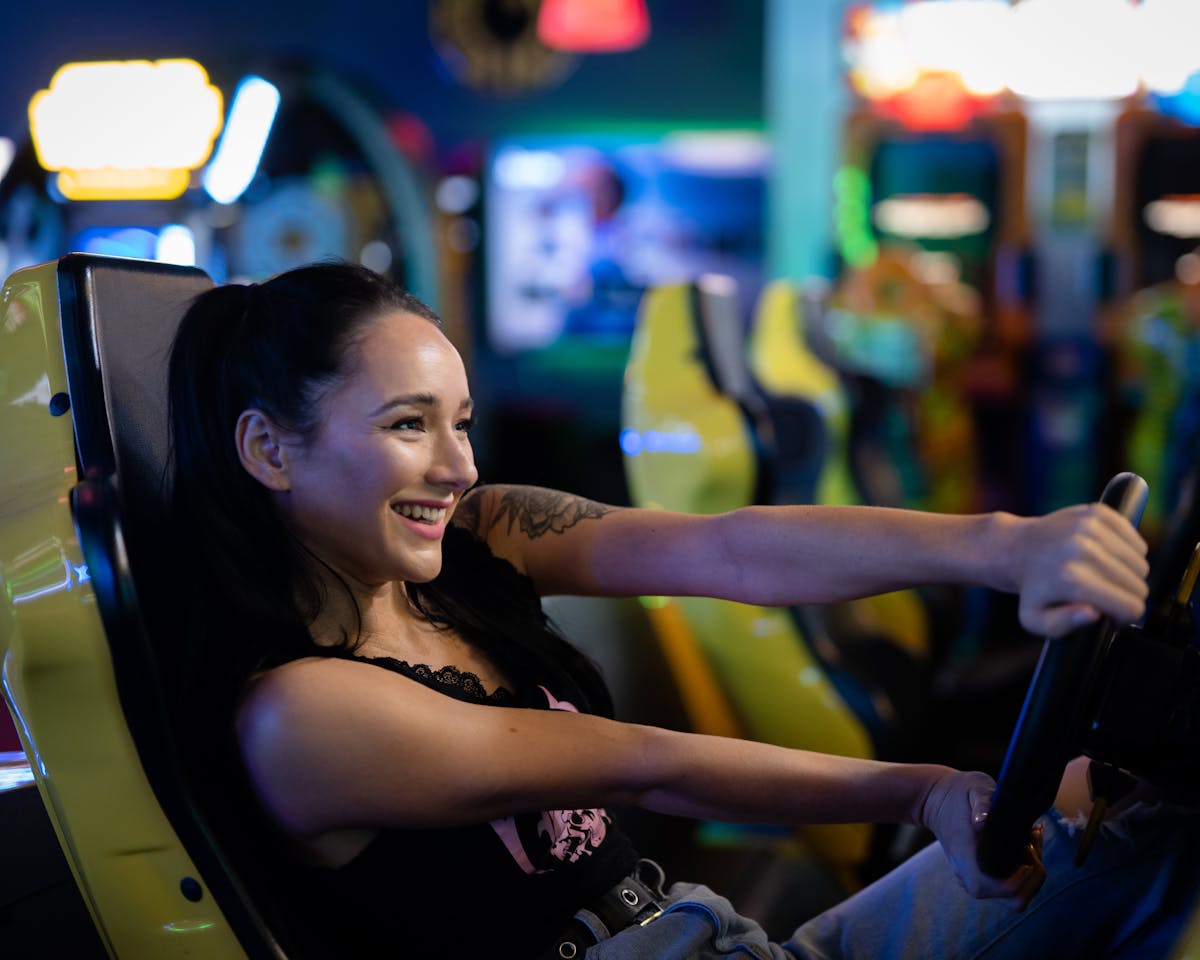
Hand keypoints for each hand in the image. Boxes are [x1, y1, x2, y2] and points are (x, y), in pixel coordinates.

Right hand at [921, 770, 1045, 906]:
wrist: (934, 799)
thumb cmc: (957, 792)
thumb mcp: (974, 788)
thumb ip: (981, 803)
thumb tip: (982, 822)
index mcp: (968, 861)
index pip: (1009, 889)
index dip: (1027, 873)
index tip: (1026, 845)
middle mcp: (970, 878)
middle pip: (1017, 898)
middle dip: (1034, 873)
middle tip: (1031, 840)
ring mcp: (974, 880)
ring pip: (1015, 894)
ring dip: (1030, 870)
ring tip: (1029, 839)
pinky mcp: (980, 877)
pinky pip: (1008, 885)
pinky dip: (1022, 869)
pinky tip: (1022, 842)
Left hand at [1005, 503, 1147, 636]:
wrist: (1018, 547)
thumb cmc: (1032, 587)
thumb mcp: (1035, 619)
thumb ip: (1062, 625)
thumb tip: (1093, 613)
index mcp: (1071, 579)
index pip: (1130, 606)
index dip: (1126, 617)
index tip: (1112, 615)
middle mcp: (1082, 549)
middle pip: (1138, 585)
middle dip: (1127, 596)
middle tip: (1107, 596)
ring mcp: (1090, 527)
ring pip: (1141, 563)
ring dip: (1129, 575)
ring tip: (1106, 578)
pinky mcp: (1098, 512)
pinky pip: (1137, 541)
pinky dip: (1130, 554)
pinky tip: (1109, 559)